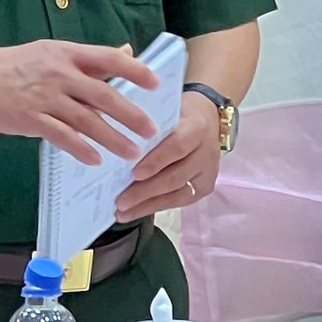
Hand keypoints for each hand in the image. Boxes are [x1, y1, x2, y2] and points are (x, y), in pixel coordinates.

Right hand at [0, 40, 159, 164]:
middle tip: (151, 130)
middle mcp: (60, 74)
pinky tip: (96, 159)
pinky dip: (80, 148)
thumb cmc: (16, 65)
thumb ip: (89, 58)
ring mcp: (45, 97)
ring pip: (86, 120)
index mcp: (67, 54)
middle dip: (130, 114)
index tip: (155, 84)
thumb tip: (125, 51)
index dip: (134, 70)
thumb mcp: (53, 51)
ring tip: (131, 152)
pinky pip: (61, 136)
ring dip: (112, 138)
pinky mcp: (31, 118)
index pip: (108, 59)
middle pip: (103, 94)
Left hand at [116, 92, 222, 219]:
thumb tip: (114, 143)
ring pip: (177, 194)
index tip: (133, 174)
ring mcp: (208, 172)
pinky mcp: (205, 187)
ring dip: (147, 205)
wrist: (208, 118)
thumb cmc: (178, 113)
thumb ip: (147, 126)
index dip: (156, 162)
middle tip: (120, 202)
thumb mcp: (166, 109)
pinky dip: (155, 207)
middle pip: (175, 176)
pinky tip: (135, 211)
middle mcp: (206, 152)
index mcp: (196, 127)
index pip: (177, 147)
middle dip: (145, 191)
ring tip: (122, 212)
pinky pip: (179, 201)